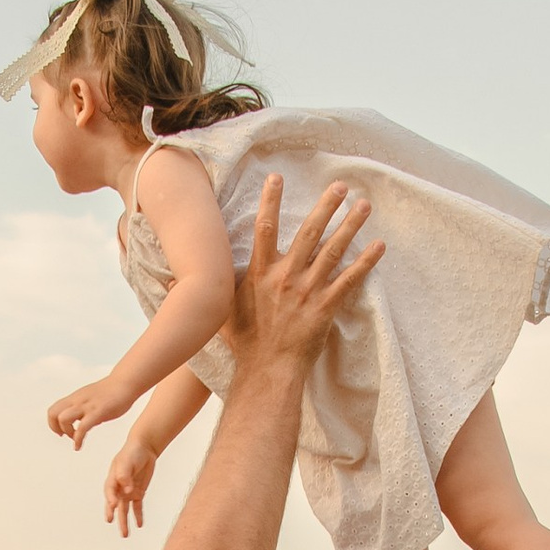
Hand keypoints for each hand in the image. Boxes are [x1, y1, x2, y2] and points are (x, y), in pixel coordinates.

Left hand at [47, 378, 128, 447]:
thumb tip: (81, 421)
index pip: (53, 410)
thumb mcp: (91, 399)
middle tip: (65, 436)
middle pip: (53, 413)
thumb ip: (83, 409)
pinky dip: (77, 440)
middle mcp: (77, 401)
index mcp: (75, 398)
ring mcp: (86, 406)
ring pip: (63, 419)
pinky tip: (79, 446)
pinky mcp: (97, 412)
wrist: (125, 383)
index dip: (53, 423)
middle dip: (55, 428)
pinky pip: (82, 428)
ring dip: (66, 432)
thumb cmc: (111, 392)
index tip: (62, 432)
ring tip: (75, 439)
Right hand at [103, 439, 156, 535]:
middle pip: (115, 503)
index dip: (111, 498)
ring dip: (124, 521)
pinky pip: (137, 507)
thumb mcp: (127, 461)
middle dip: (113, 514)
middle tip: (111, 522)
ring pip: (125, 509)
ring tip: (125, 535)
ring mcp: (127, 491)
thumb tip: (127, 490)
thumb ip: (125, 475)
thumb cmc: (132, 452)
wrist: (144, 448)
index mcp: (112, 479)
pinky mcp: (138, 493)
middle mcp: (118, 487)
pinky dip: (138, 516)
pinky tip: (139, 525)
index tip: (113, 506)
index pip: (110, 491)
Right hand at [227, 174, 381, 376]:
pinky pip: (349, 281)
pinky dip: (365, 263)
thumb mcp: (220, 313)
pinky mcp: (325, 308)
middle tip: (340, 185)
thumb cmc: (244, 343)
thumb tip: (170, 282)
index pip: (265, 229)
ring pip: (333, 251)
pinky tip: (379, 246)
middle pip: (309, 233)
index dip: (270, 202)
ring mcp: (307, 291)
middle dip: (325, 206)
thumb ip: (208, 291)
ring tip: (364, 206)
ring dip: (350, 226)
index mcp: (261, 274)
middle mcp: (285, 277)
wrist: (266, 371)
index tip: (276, 178)